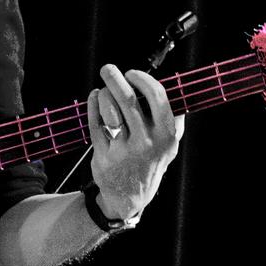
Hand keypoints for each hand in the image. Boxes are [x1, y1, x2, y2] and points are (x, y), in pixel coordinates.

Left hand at [86, 65, 184, 220]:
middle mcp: (146, 143)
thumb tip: (172, 85)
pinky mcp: (104, 157)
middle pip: (128, 99)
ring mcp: (124, 151)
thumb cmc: (150, 162)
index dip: (143, 79)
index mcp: (166, 136)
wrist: (130, 196)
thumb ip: (173, 119)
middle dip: (115, 78)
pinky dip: (92, 105)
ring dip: (104, 93)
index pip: (157, 97)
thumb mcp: (169, 145)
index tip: (133, 73)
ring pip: (110, 109)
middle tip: (108, 68)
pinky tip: (94, 97)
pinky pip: (95, 123)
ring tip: (104, 91)